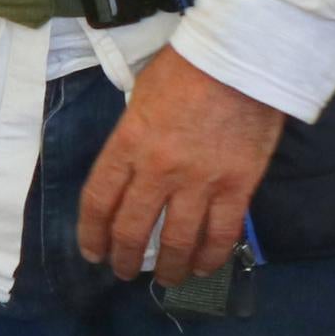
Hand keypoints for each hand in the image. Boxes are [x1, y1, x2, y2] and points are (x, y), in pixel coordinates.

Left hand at [78, 50, 288, 283]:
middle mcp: (158, 170)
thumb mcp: (141, 96)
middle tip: (125, 272)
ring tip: (167, 279)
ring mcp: (200, 181)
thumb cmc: (189, 67)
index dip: (92, 234)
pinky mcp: (237, 186)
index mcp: (129, 143)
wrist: (242, 57)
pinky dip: (211, 257)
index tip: (93, 252)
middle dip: (125, 258)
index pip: (99, 201)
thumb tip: (133, 167)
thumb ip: (133, 137)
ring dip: (169, 268)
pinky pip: (221, 234)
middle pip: (133, 229)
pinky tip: (204, 267)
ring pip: (178, 241)